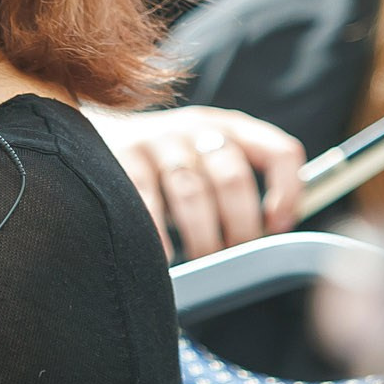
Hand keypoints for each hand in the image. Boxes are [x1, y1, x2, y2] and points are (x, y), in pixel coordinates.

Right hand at [91, 106, 305, 260]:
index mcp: (229, 126)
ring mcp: (159, 139)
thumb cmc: (163, 162)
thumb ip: (236, 180)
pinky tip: (166, 254)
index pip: (279, 151)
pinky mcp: (124, 154)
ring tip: (203, 256)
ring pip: (193, 193)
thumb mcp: (205, 157)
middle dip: (239, 226)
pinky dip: (160, 234)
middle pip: (233, 179)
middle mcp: (197, 127)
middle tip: (233, 253)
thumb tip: (270, 231)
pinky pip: (148, 200)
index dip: (288, 191)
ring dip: (203, 235)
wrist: (95, 136)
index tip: (277, 225)